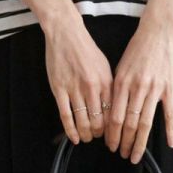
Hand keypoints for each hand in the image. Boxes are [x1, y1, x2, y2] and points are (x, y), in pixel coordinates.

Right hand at [43, 17, 113, 144]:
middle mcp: (92, 87)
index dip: (113, 127)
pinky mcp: (59, 89)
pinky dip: (70, 130)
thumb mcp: (105, 66)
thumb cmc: (86, 49)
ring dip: (86, 134)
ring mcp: (74, 89)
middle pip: (98, 120)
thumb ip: (109, 87)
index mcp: (106, 81)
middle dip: (99, 134)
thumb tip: (113, 107)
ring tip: (86, 138)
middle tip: (98, 138)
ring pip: (82, 121)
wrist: (66, 34)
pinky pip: (66, 115)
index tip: (111, 133)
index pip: (112, 112)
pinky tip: (73, 137)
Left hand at [105, 18, 172, 161]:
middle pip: (130, 123)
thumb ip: (116, 89)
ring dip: (140, 142)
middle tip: (121, 155)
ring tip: (136, 155)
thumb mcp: (120, 67)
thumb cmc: (137, 49)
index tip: (110, 145)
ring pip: (146, 122)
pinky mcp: (169, 88)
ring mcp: (155, 89)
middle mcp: (138, 88)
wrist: (157, 32)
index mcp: (122, 83)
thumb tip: (111, 112)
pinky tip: (170, 144)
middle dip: (124, 142)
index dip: (112, 134)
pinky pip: (170, 113)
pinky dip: (171, 130)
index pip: (115, 116)